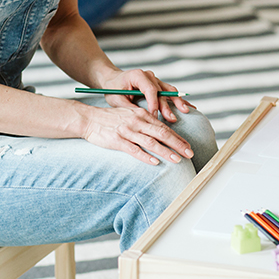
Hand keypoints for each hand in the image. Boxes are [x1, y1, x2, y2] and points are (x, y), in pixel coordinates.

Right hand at [79, 101, 193, 165]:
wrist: (89, 118)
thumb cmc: (111, 119)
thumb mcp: (131, 115)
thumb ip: (145, 122)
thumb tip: (161, 132)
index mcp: (142, 115)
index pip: (165, 127)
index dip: (178, 137)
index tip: (188, 146)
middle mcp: (137, 122)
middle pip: (162, 134)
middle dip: (178, 144)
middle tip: (190, 153)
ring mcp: (128, 131)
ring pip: (151, 142)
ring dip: (166, 152)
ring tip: (177, 159)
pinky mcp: (117, 140)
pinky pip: (134, 150)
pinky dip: (146, 156)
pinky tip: (156, 163)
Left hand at [101, 68, 192, 122]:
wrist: (113, 80)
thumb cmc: (113, 89)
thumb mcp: (116, 99)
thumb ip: (128, 107)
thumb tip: (141, 118)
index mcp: (138, 75)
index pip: (150, 90)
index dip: (153, 103)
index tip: (154, 116)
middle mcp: (149, 76)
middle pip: (162, 91)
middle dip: (167, 106)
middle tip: (172, 119)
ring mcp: (156, 80)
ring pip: (170, 90)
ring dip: (178, 102)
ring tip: (186, 111)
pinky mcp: (159, 85)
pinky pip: (171, 93)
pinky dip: (179, 100)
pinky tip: (189, 108)